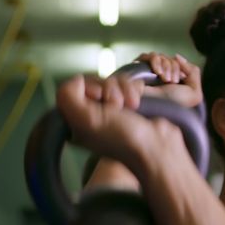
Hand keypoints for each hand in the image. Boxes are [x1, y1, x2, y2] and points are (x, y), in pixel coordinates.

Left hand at [57, 73, 183, 174]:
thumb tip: (76, 79)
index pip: (74, 88)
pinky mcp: (128, 102)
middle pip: (94, 81)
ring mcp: (111, 108)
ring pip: (111, 80)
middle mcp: (92, 113)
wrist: (156, 144)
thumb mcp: (87, 120)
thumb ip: (68, 98)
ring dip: (123, 90)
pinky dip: (133, 90)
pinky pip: (126, 82)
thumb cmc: (122, 137)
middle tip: (117, 106)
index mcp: (77, 120)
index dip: (89, 88)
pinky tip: (137, 103)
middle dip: (109, 90)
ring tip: (131, 106)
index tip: (98, 98)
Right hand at [135, 52, 202, 108]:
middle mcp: (163, 75)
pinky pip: (150, 55)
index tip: (177, 81)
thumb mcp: (194, 94)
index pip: (180, 63)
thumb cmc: (172, 104)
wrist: (154, 109)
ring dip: (166, 66)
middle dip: (174, 68)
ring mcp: (151, 71)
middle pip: (171, 59)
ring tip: (164, 78)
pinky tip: (157, 72)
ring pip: (162, 56)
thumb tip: (178, 57)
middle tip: (170, 81)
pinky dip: (156, 61)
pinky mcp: (140, 68)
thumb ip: (194, 73)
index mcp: (175, 80)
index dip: (182, 67)